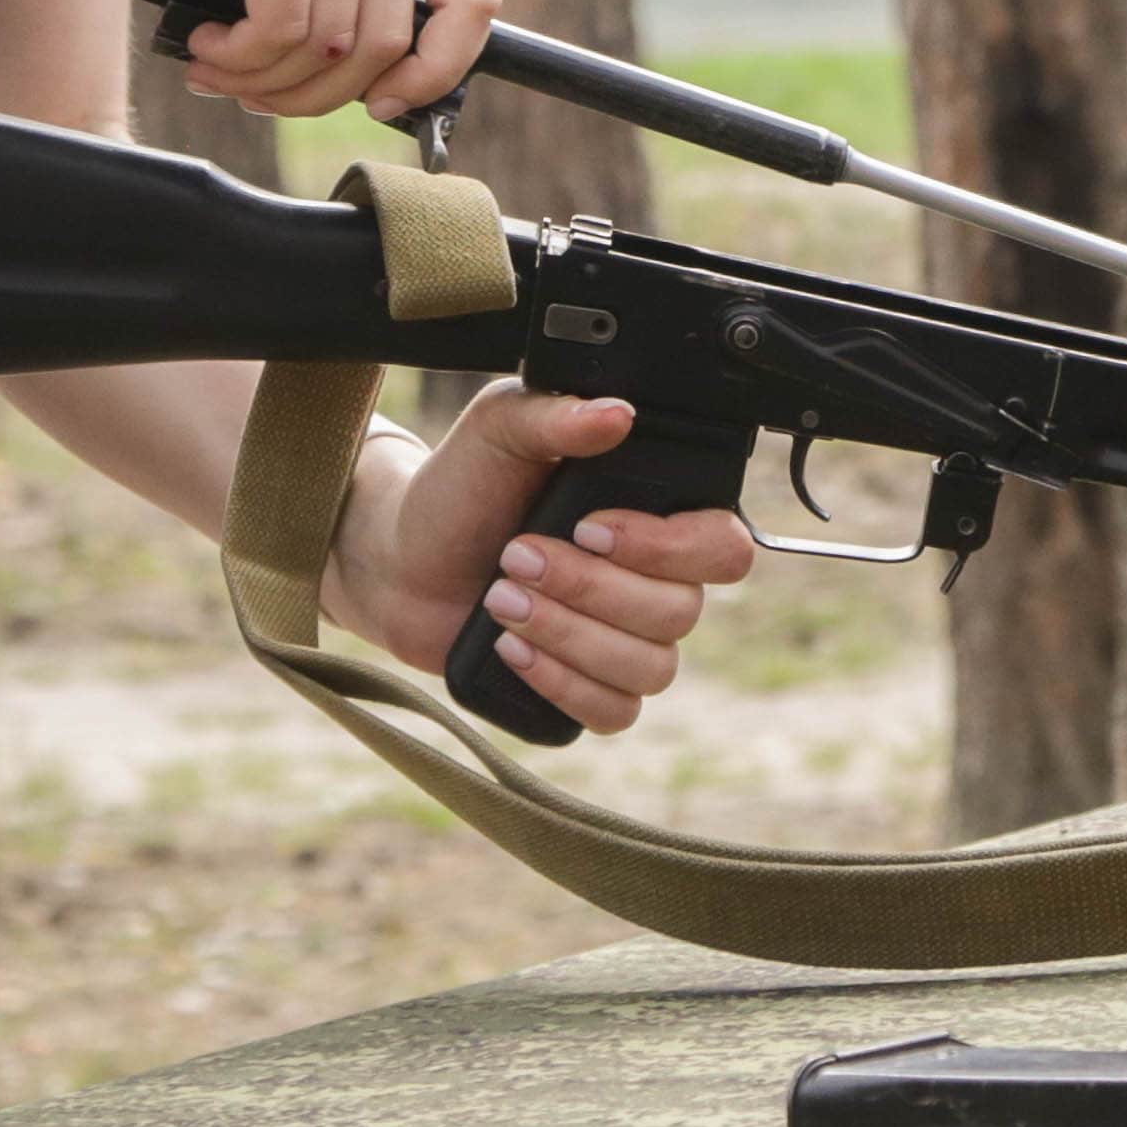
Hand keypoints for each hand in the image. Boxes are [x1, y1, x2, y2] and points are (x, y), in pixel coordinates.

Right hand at [97, 0, 496, 120]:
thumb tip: (392, 89)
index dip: (438, 69)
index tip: (386, 104)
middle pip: (390, 41)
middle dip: (323, 95)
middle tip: (264, 97)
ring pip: (330, 47)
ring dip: (267, 83)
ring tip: (220, 70)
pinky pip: (280, 34)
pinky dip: (238, 62)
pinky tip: (204, 44)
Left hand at [320, 383, 756, 735]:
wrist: (402, 557)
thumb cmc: (462, 487)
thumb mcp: (499, 430)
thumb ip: (556, 414)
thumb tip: (617, 414)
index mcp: (660, 516)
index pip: (724, 547)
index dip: (667, 547)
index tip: (588, 526)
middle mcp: (661, 583)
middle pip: (680, 612)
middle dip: (589, 588)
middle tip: (514, 555)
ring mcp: (631, 643)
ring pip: (651, 668)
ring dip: (570, 635)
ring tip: (500, 601)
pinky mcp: (593, 689)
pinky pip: (616, 712)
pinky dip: (564, 685)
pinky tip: (512, 650)